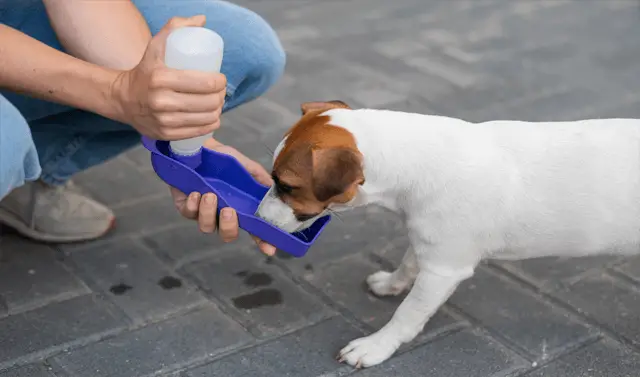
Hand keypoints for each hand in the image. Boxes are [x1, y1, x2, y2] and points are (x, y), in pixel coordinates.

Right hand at [111, 15, 225, 139]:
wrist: (122, 98)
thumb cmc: (145, 70)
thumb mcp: (156, 46)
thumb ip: (176, 27)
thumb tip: (201, 20)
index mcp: (162, 78)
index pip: (205, 83)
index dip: (220, 82)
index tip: (220, 79)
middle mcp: (162, 102)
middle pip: (208, 102)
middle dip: (221, 96)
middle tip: (220, 92)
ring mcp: (164, 121)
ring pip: (206, 118)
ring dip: (218, 110)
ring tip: (217, 103)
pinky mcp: (165, 134)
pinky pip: (198, 132)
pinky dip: (211, 125)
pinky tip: (213, 118)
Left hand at [170, 138, 276, 255]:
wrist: (199, 147)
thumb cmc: (224, 159)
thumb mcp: (246, 166)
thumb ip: (260, 179)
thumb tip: (273, 190)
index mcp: (240, 208)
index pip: (254, 230)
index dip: (262, 242)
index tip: (269, 249)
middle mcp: (222, 214)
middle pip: (228, 234)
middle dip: (229, 226)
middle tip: (228, 210)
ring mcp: (203, 212)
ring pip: (206, 227)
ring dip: (208, 213)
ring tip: (209, 195)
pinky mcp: (185, 206)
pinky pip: (189, 214)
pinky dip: (192, 206)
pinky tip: (196, 193)